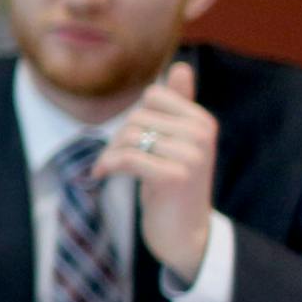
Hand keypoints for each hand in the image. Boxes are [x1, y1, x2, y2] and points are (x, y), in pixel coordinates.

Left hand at [94, 60, 217, 284]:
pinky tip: (98, 176)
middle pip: (137, 116)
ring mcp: (192, 155)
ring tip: (109, 169)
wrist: (185, 235)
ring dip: (110, 153)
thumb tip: (179, 66)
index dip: (134, 117)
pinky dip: (106, 165)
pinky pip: (126, 157)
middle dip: (118, 138)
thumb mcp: (177, 142)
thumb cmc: (174, 186)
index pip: (152, 96)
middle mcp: (202, 134)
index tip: (129, 140)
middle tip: (114, 161)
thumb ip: (179, 105)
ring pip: (130, 135)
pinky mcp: (175, 177)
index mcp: (203, 121)